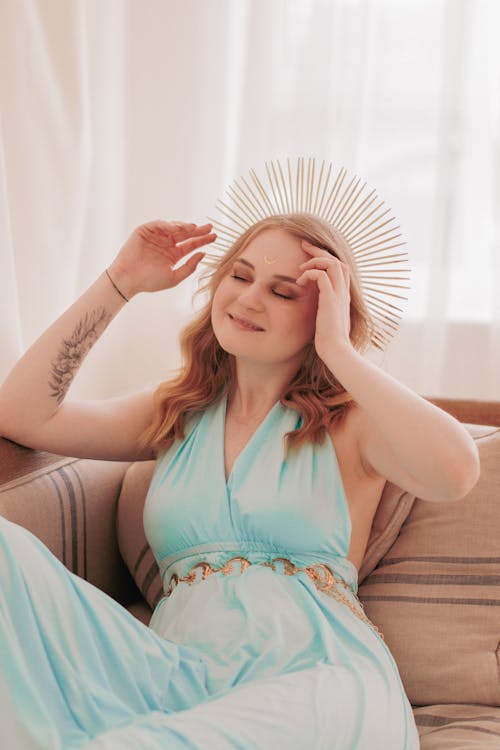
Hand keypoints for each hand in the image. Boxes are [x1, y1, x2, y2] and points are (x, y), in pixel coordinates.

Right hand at [108, 220, 216, 297]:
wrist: (129, 280)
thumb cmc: (150, 281)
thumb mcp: (175, 277)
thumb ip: (189, 267)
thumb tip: (203, 254)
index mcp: (174, 254)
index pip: (191, 245)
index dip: (203, 240)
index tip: (215, 237)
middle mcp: (166, 244)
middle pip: (185, 234)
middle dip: (197, 230)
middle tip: (210, 227)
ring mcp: (156, 236)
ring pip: (173, 227)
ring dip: (184, 226)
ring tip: (194, 228)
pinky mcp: (144, 231)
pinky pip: (158, 224)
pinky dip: (168, 225)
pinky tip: (177, 228)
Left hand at [296, 240, 352, 361]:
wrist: (336, 351)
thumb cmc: (328, 340)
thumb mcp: (325, 320)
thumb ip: (322, 309)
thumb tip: (312, 308)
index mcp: (342, 296)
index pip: (339, 269)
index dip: (325, 258)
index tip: (309, 256)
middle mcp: (343, 293)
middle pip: (337, 261)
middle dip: (320, 251)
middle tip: (304, 245)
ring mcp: (339, 295)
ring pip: (333, 264)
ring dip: (315, 260)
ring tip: (301, 267)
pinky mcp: (331, 300)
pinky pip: (322, 276)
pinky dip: (310, 274)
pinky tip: (299, 283)